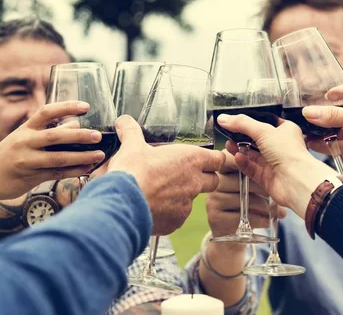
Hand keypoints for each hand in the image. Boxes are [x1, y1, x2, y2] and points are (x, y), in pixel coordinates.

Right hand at [0, 101, 105, 201]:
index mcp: (25, 129)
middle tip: (98, 135)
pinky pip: (57, 174)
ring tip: (100, 154)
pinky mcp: (30, 178)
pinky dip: (74, 171)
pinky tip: (88, 169)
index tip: (86, 106)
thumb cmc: (8, 154)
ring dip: (81, 157)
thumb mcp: (24, 138)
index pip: (47, 112)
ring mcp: (27, 161)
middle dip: (79, 136)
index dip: (66, 107)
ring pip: (59, 158)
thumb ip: (48, 131)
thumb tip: (76, 125)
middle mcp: (25, 142)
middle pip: (55, 136)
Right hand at [108, 115, 225, 234]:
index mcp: (190, 159)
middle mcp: (194, 182)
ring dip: (182, 195)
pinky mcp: (176, 221)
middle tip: (185, 174)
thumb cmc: (133, 172)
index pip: (219, 159)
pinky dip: (169, 212)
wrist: (124, 204)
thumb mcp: (131, 146)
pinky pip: (178, 216)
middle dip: (204, 177)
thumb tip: (125, 121)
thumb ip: (132, 132)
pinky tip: (153, 206)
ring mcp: (187, 204)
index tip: (207, 159)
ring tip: (161, 191)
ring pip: (193, 199)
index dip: (214, 159)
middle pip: (213, 180)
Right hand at [205, 151, 285, 250]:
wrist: (234, 235)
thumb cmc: (247, 203)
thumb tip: (274, 162)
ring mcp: (213, 200)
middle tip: (275, 194)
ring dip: (264, 206)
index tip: (264, 170)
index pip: (232, 159)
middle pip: (240, 180)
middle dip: (261, 188)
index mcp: (222, 168)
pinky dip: (259, 219)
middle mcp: (215, 182)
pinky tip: (268, 220)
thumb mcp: (251, 185)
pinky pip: (241, 216)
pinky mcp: (215, 217)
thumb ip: (256, 171)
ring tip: (277, 211)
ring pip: (243, 200)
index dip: (247, 162)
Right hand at [217, 115, 338, 218]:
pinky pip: (251, 168)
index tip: (235, 119)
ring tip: (228, 144)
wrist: (296, 181)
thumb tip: (224, 118)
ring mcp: (273, 162)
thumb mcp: (263, 130)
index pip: (265, 122)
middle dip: (241, 136)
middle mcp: (280, 146)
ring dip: (240, 149)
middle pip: (256, 139)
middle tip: (228, 132)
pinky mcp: (267, 177)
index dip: (251, 120)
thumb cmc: (290, 153)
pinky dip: (243, 162)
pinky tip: (237, 157)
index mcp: (285, 131)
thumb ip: (242, 123)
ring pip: (252, 154)